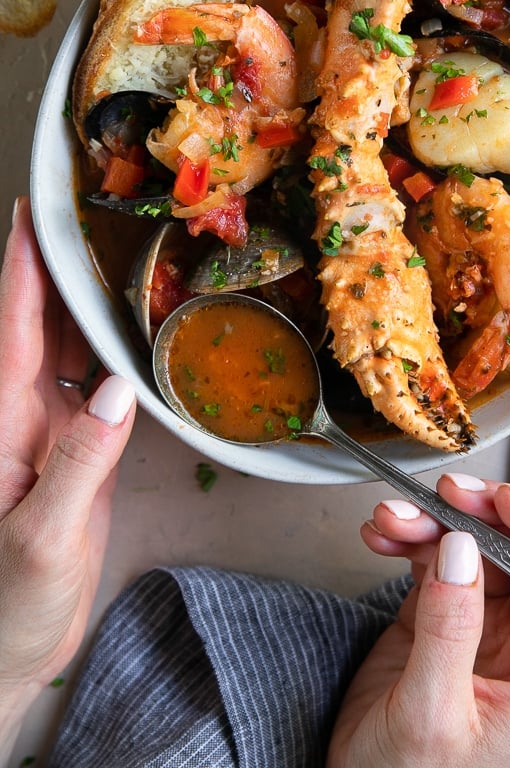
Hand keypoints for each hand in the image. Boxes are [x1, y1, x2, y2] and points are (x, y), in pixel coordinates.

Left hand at [0, 198, 135, 757]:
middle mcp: (18, 419)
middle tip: (85, 216)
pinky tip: (134, 334)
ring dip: (86, 306)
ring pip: (66, 352)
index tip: (29, 215)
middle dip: (55, 269)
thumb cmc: (7, 607)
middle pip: (37, 328)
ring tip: (116, 258)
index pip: (10, 332)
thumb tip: (118, 388)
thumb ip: (80, 461)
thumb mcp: (41, 539)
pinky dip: (113, 355)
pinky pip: (95, 389)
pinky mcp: (74, 455)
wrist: (12, 656)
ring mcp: (45, 435)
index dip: (19, 271)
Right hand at [328, 474, 509, 767]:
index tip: (508, 503)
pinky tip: (382, 535)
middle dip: (482, 517)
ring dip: (433, 523)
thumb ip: (449, 631)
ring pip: (474, 547)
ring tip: (394, 518)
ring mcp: (481, 624)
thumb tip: (462, 550)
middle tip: (447, 494)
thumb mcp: (431, 713)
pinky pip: (433, 557)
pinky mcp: (439, 614)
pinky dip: (407, 538)